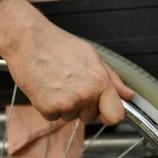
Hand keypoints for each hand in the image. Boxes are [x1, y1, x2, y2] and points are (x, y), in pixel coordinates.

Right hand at [0, 0, 134, 124]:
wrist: (28, 40)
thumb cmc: (58, 45)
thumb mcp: (92, 57)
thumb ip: (112, 79)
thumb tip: (128, 95)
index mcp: (100, 81)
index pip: (116, 115)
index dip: (109, 114)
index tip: (104, 111)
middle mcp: (86, 94)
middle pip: (91, 117)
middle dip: (84, 107)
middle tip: (71, 86)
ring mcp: (67, 103)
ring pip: (71, 117)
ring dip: (65, 106)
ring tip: (57, 83)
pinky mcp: (47, 108)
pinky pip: (53, 117)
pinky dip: (49, 107)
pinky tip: (47, 88)